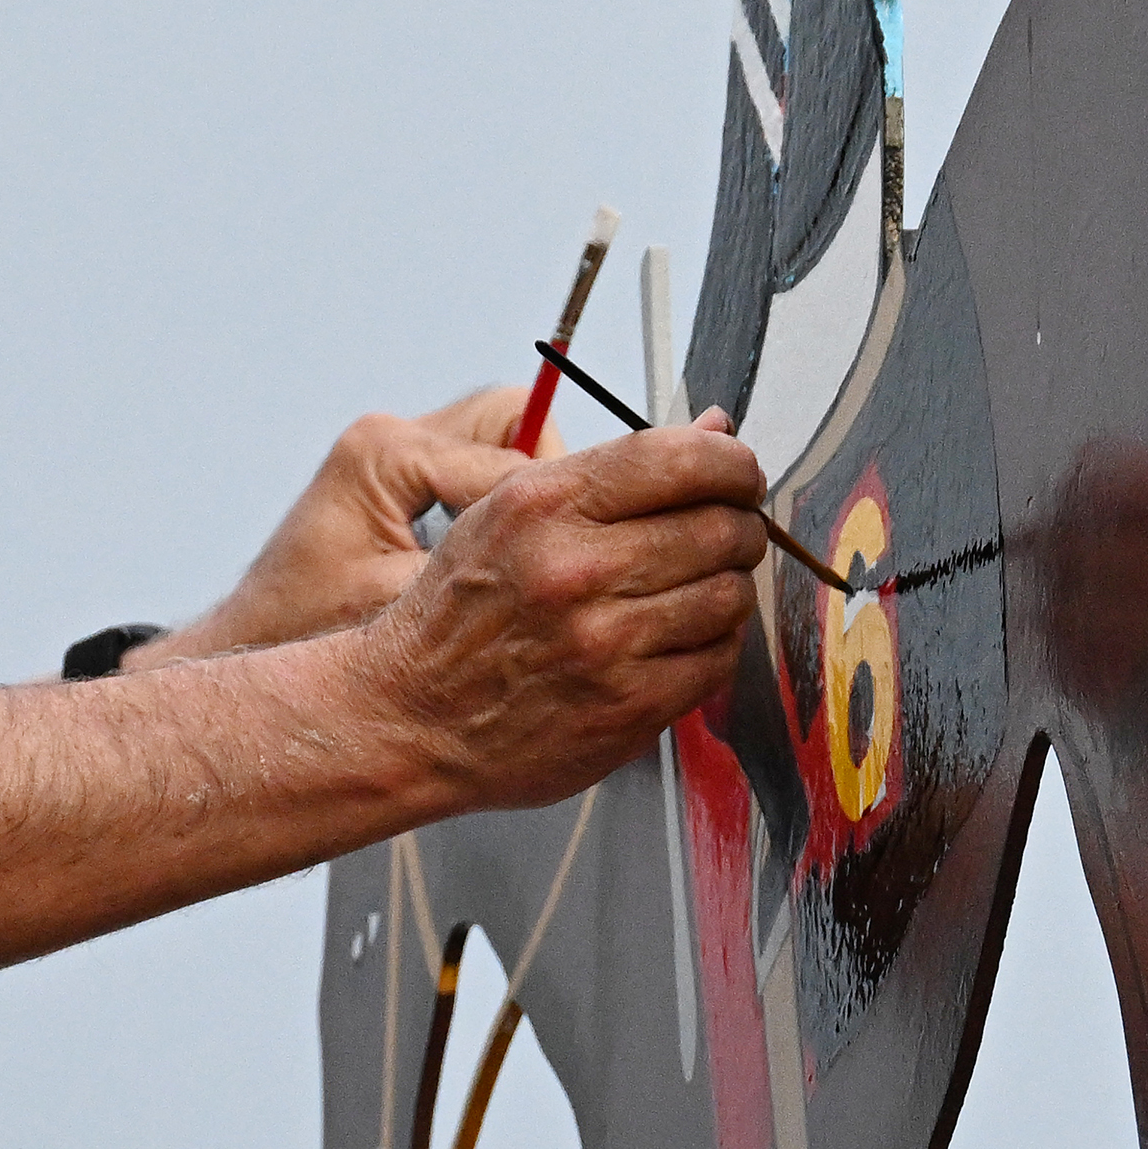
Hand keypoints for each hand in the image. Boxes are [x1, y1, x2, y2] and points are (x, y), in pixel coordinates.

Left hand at [144, 385, 533, 661]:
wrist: (253, 643)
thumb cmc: (304, 630)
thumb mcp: (398, 610)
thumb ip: (475, 578)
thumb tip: (561, 559)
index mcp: (385, 455)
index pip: (510, 459)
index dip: (558, 508)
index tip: (593, 550)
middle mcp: (392, 438)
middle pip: (518, 418)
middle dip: (551, 480)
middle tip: (564, 545)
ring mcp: (398, 452)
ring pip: (507, 437)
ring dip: (532, 492)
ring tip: (539, 557)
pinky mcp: (404, 476)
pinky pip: (483, 468)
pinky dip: (507, 506)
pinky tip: (509, 559)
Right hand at [349, 413, 768, 813]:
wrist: (410, 718)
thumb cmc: (460, 612)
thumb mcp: (510, 511)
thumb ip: (616, 471)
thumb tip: (717, 431)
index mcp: (545, 505)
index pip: (683, 459)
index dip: (733, 464)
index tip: (736, 476)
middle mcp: (575, 569)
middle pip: (720, 528)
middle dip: (738, 527)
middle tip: (724, 536)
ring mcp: (603, 643)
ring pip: (729, 597)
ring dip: (727, 590)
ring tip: (695, 592)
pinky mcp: (626, 707)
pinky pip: (716, 663)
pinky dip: (713, 649)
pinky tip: (680, 642)